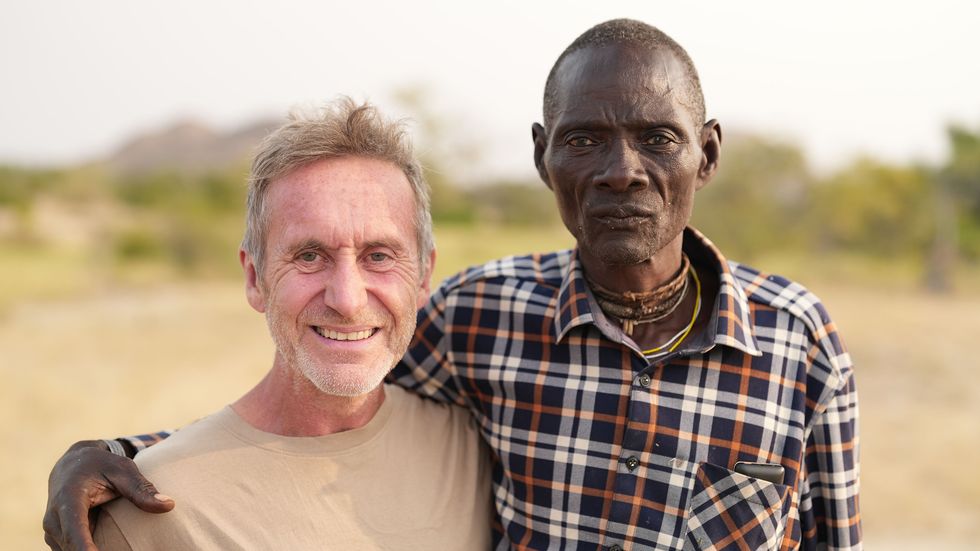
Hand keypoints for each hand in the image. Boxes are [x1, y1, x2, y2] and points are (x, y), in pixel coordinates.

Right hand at [42, 440, 174, 550]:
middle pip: (72, 549)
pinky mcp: (59, 539)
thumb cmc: (101, 466)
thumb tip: (169, 505)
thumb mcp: (124, 470)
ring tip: (125, 549)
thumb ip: (142, 489)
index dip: (86, 550)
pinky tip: (111, 549)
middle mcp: (54, 519)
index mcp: (68, 499)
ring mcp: (53, 532)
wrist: (72, 464)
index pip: (75, 532)